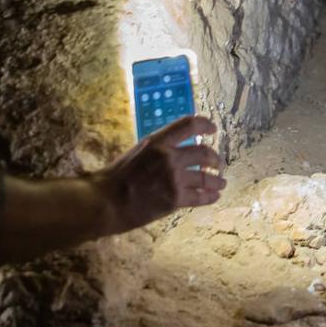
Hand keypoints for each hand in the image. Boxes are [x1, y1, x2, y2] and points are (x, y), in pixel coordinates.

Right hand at [91, 115, 224, 233]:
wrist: (104, 202)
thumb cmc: (114, 178)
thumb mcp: (136, 152)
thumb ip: (157, 150)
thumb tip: (173, 150)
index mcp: (157, 141)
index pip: (188, 124)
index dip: (205, 124)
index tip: (213, 128)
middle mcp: (169, 156)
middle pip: (204, 152)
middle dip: (214, 158)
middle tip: (217, 163)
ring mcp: (174, 178)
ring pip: (206, 177)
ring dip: (216, 180)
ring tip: (221, 183)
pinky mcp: (175, 199)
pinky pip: (200, 197)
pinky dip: (210, 197)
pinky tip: (214, 197)